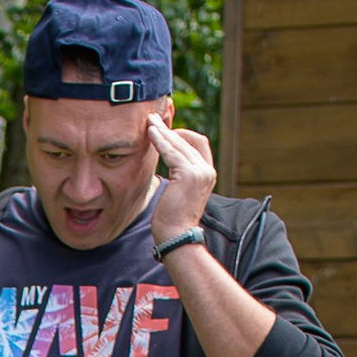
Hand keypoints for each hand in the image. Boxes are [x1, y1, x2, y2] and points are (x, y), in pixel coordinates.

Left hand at [148, 115, 215, 250]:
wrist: (176, 237)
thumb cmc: (173, 220)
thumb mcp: (180, 193)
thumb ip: (180, 176)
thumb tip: (170, 164)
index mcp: (208, 173)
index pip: (199, 143)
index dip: (183, 134)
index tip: (166, 131)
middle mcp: (207, 170)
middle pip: (190, 140)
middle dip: (170, 129)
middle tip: (154, 119)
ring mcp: (200, 172)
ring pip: (180, 144)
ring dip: (163, 131)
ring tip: (149, 122)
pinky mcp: (188, 175)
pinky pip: (172, 152)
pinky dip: (160, 141)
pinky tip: (150, 133)